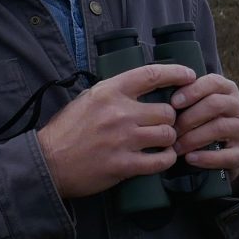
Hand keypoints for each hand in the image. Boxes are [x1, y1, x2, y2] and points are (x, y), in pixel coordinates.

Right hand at [37, 63, 195, 198]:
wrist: (49, 161)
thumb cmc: (68, 129)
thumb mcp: (89, 98)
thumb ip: (115, 92)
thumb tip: (143, 86)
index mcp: (110, 91)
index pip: (151, 75)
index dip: (175, 73)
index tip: (189, 76)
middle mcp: (119, 112)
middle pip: (166, 110)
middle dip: (170, 118)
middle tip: (166, 124)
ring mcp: (123, 139)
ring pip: (167, 134)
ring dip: (169, 139)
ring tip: (163, 142)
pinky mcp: (123, 165)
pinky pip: (160, 161)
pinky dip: (166, 159)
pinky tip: (162, 157)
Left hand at [170, 74, 238, 188]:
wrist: (226, 149)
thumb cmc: (204, 120)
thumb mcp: (199, 104)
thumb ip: (187, 96)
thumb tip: (161, 94)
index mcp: (227, 90)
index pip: (213, 82)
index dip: (192, 91)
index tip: (173, 103)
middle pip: (215, 104)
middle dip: (189, 117)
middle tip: (171, 129)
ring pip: (220, 127)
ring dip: (194, 138)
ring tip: (176, 147)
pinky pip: (227, 155)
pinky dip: (206, 157)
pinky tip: (190, 158)